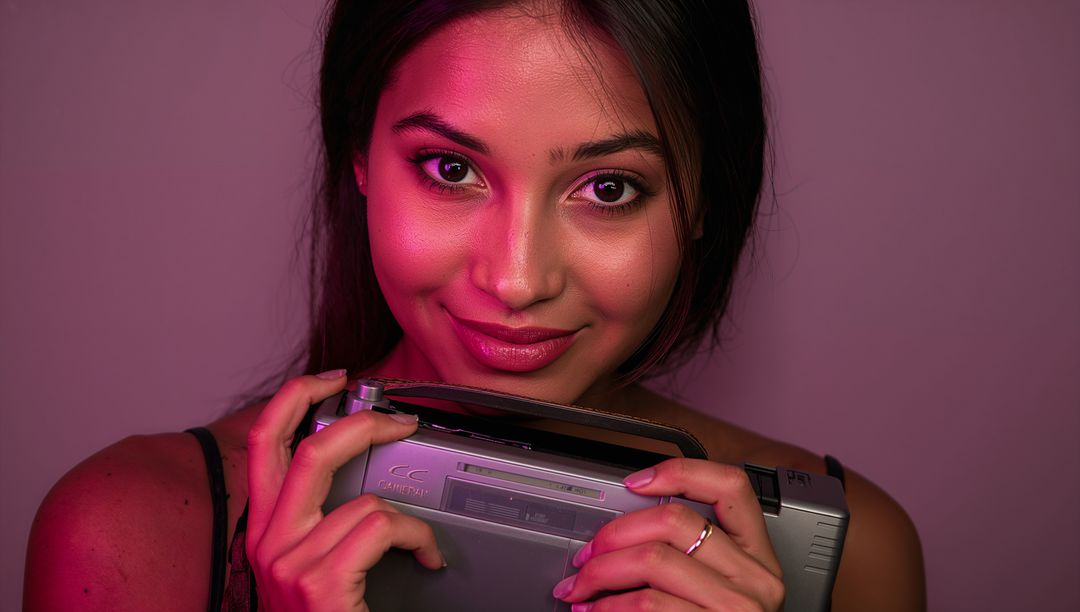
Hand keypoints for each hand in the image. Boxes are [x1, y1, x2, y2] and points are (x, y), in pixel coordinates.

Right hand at [245, 371, 445, 610]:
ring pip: (362, 498)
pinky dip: (419, 538)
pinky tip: (428, 560)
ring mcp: (290, 564)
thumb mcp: (310, 563)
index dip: (295, 397)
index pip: (262, 442)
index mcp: (264, 529)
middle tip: (401, 421)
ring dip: (408, 515)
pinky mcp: (321, 584)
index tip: (333, 379)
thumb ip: (323, 517)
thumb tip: (363, 469)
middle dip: (362, 422)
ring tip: (422, 540)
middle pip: (306, 450)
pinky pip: (383, 528)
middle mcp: (267, 542)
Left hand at [553, 458, 783, 610]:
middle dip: (615, 532)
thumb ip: (689, 555)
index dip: (679, 472)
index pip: (731, 486)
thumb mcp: (720, 590)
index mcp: (757, 555)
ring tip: (580, 588)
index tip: (634, 481)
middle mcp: (756, 578)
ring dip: (601, 573)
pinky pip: (647, 606)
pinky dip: (608, 608)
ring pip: (653, 560)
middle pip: (673, 521)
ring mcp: (737, 609)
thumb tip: (623, 530)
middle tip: (587, 553)